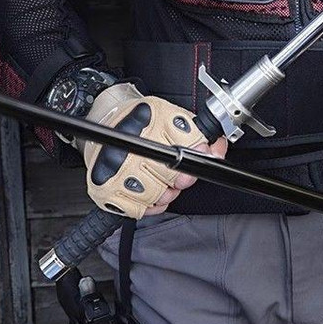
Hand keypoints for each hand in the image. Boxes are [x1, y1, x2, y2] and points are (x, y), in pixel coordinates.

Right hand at [82, 83, 227, 218]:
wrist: (104, 118)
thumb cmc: (141, 120)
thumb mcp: (171, 115)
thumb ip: (197, 132)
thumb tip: (217, 150)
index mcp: (151, 116)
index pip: (186, 141)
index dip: (200, 152)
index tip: (201, 154)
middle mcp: (130, 140)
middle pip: (173, 172)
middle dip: (182, 177)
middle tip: (179, 175)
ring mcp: (114, 166)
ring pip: (157, 193)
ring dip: (165, 192)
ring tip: (161, 181)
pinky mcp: (105, 189)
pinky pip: (140, 208)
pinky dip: (150, 205)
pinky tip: (148, 191)